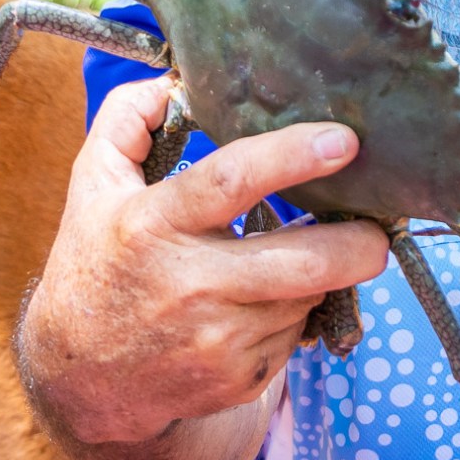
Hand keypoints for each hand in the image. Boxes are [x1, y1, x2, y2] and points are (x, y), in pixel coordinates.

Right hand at [20, 76, 388, 447]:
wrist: (81, 380)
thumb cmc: (96, 265)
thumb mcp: (93, 187)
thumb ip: (126, 122)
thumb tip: (174, 79)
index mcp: (155, 225)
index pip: (233, 181)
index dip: (293, 157)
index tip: (345, 141)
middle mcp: (189, 285)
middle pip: (302, 263)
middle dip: (356, 246)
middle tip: (378, 230)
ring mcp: (216, 339)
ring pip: (305, 297)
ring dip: (316, 276)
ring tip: (296, 260)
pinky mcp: (237, 378)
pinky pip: (294, 335)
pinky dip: (292, 315)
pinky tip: (264, 305)